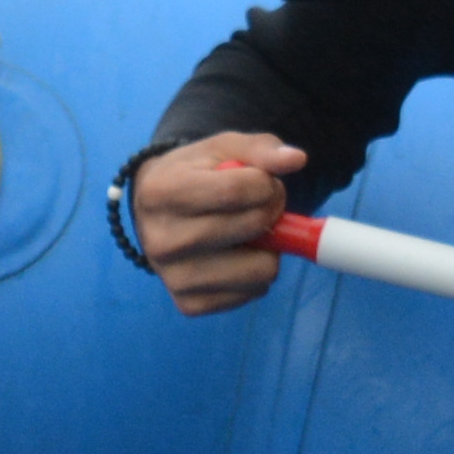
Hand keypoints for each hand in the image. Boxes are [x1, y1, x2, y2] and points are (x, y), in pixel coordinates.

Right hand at [127, 132, 305, 314]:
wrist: (156, 211)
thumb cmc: (194, 175)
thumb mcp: (222, 149)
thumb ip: (260, 149)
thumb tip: (297, 159)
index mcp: (162, 193)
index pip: (237, 191)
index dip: (267, 185)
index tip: (264, 183)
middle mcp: (161, 241)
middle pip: (252, 227)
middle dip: (270, 212)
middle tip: (256, 205)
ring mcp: (174, 278)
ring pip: (261, 269)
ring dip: (268, 248)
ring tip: (246, 233)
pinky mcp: (189, 305)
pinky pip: (254, 292)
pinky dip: (255, 273)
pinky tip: (234, 256)